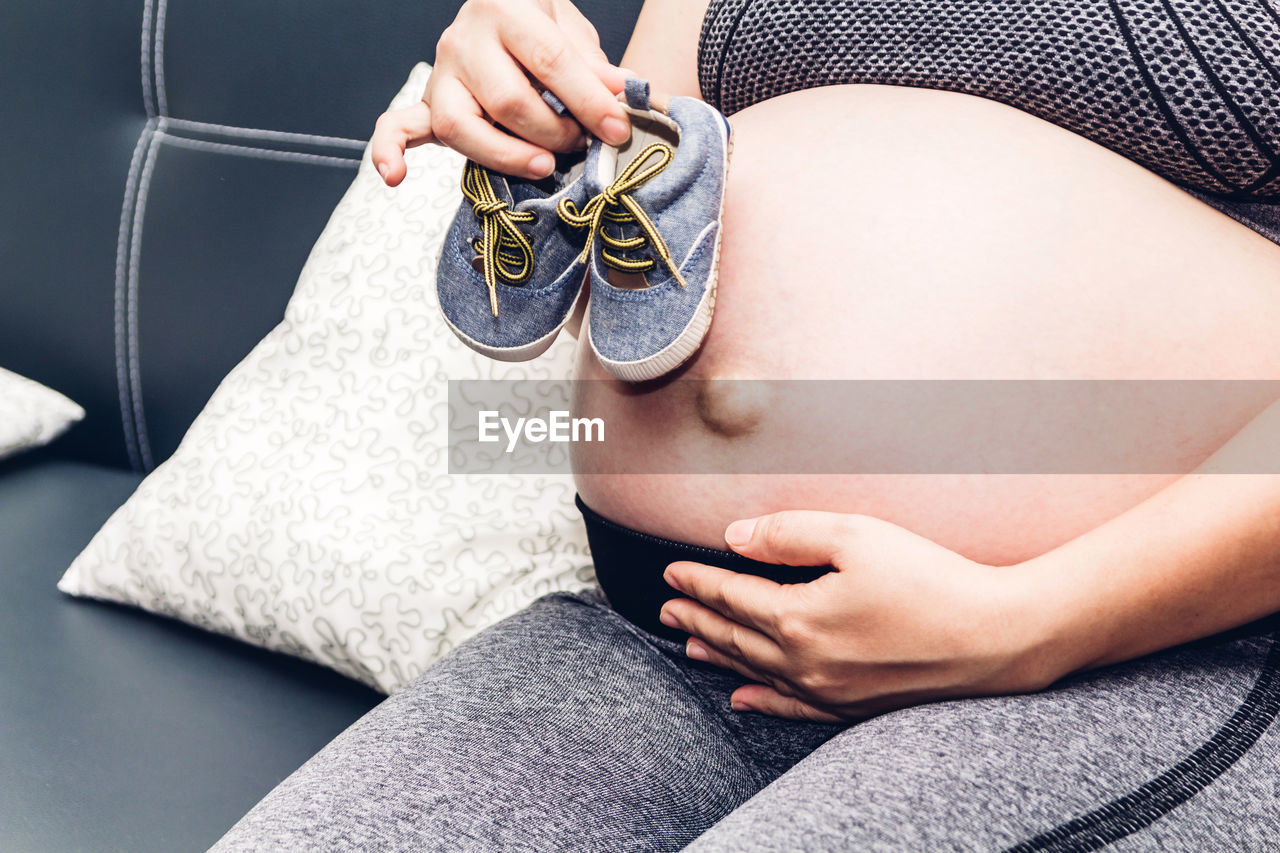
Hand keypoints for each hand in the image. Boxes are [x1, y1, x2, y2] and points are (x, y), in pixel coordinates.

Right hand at [370, 0, 631, 185]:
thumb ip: (594, 65)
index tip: (617, 128)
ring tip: (544, 165)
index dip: (588, 100)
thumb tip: (626, 94)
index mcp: (505, 9)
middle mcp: (464, 39)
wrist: (502, 12)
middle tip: (582, 144)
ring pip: (461, 126)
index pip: (550, 61)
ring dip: (506, 155)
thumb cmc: (542, 29)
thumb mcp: (572, 32)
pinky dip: (389, 151)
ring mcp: (442, 74)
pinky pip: (398, 127)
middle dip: (554, 132)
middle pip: (508, 101)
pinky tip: (394, 177)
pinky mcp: (428, 103)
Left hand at [660, 511, 1060, 721]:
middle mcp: (805, 663)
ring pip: (755, 674)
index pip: (731, 597)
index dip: (697, 582)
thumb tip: (735, 537)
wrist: (998, 637)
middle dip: (697, 621)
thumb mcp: (856, 535)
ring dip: (718, 657)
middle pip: (734, 638)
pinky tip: (743, 699)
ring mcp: (829, 691)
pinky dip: (761, 702)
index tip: (671, 573)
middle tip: (667, 610)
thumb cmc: (931, 578)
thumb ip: (789, 533)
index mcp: (798, 618)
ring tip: (689, 646)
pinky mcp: (855, 707)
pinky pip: (792, 709)